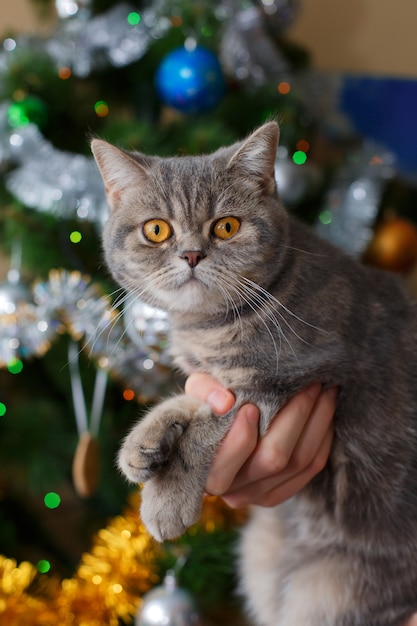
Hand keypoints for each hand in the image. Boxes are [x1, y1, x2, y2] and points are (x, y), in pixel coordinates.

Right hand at [185, 373, 336, 507]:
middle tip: (309, 383)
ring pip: (299, 462)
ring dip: (317, 422)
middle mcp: (233, 492)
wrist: (218, 427)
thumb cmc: (205, 406)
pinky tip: (326, 412)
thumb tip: (225, 402)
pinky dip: (323, 437)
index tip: (251, 408)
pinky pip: (312, 468)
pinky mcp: (282, 492)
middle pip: (274, 459)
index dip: (240, 438)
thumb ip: (203, 391)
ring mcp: (260, 496)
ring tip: (325, 390)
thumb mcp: (196, 393)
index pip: (224, 464)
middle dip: (296, 417)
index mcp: (205, 471)